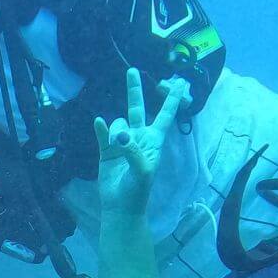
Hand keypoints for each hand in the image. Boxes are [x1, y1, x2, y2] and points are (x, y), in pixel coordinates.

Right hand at [96, 67, 188, 217]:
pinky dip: (100, 128)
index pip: (164, 116)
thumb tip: (119, 134)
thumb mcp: (142, 171)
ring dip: (115, 131)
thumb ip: (132, 150)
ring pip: (118, 123)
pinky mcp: (106, 150)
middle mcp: (138, 137)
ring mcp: (122, 142)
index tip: (179, 83)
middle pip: (137, 108)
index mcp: (153, 141)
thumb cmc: (138, 190)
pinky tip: (98, 123)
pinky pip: (102, 133)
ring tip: (116, 147)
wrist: (120, 206)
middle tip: (132, 71)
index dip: (171, 100)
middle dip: (135, 90)